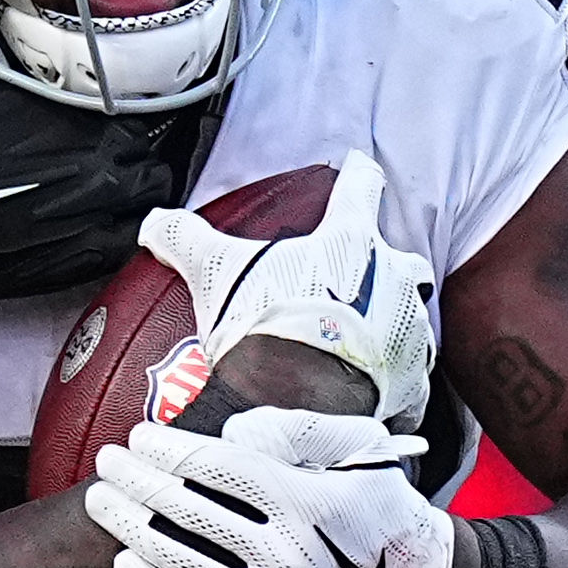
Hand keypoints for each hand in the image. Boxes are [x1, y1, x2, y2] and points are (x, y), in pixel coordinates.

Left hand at [88, 406, 451, 567]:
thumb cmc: (384, 514)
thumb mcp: (361, 454)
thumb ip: (299, 432)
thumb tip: (230, 433)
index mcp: (307, 505)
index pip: (215, 468)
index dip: (166, 448)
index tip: (139, 436)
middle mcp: (284, 557)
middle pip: (183, 510)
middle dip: (133, 479)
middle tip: (107, 461)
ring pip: (174, 561)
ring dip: (127, 527)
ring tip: (105, 502)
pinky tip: (127, 566)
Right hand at [145, 152, 437, 431]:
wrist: (296, 401)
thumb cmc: (266, 327)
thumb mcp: (216, 271)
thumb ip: (185, 238)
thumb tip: (155, 223)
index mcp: (351, 241)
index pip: (361, 188)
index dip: (357, 175)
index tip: (358, 166)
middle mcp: (394, 279)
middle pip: (401, 260)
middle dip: (386, 268)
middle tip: (358, 283)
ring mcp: (409, 332)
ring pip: (408, 321)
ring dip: (388, 330)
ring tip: (356, 347)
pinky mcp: (412, 383)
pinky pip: (407, 381)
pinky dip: (390, 386)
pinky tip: (365, 393)